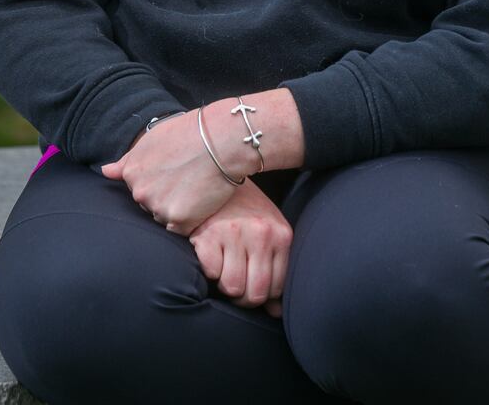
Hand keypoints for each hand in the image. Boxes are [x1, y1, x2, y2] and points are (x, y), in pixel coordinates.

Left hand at [100, 110, 238, 234]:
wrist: (222, 138)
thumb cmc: (191, 132)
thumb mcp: (153, 138)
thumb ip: (127, 160)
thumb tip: (105, 172)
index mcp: (132, 172)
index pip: (140, 188)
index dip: (160, 180)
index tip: (174, 169)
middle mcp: (140, 192)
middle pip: (150, 205)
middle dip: (166, 196)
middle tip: (187, 176)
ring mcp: (158, 208)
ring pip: (165, 218)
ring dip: (179, 208)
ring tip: (196, 185)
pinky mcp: (179, 220)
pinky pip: (182, 229)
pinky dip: (192, 218)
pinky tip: (201, 197)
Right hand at [188, 177, 292, 317]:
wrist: (217, 175)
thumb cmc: (245, 210)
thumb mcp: (268, 232)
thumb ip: (275, 268)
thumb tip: (275, 313)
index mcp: (280, 235)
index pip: (276, 288)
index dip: (262, 295)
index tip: (251, 284)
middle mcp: (260, 234)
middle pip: (255, 294)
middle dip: (243, 298)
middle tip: (234, 283)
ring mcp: (234, 233)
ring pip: (232, 287)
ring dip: (224, 283)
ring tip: (223, 265)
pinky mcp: (208, 234)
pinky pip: (211, 273)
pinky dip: (208, 269)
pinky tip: (210, 253)